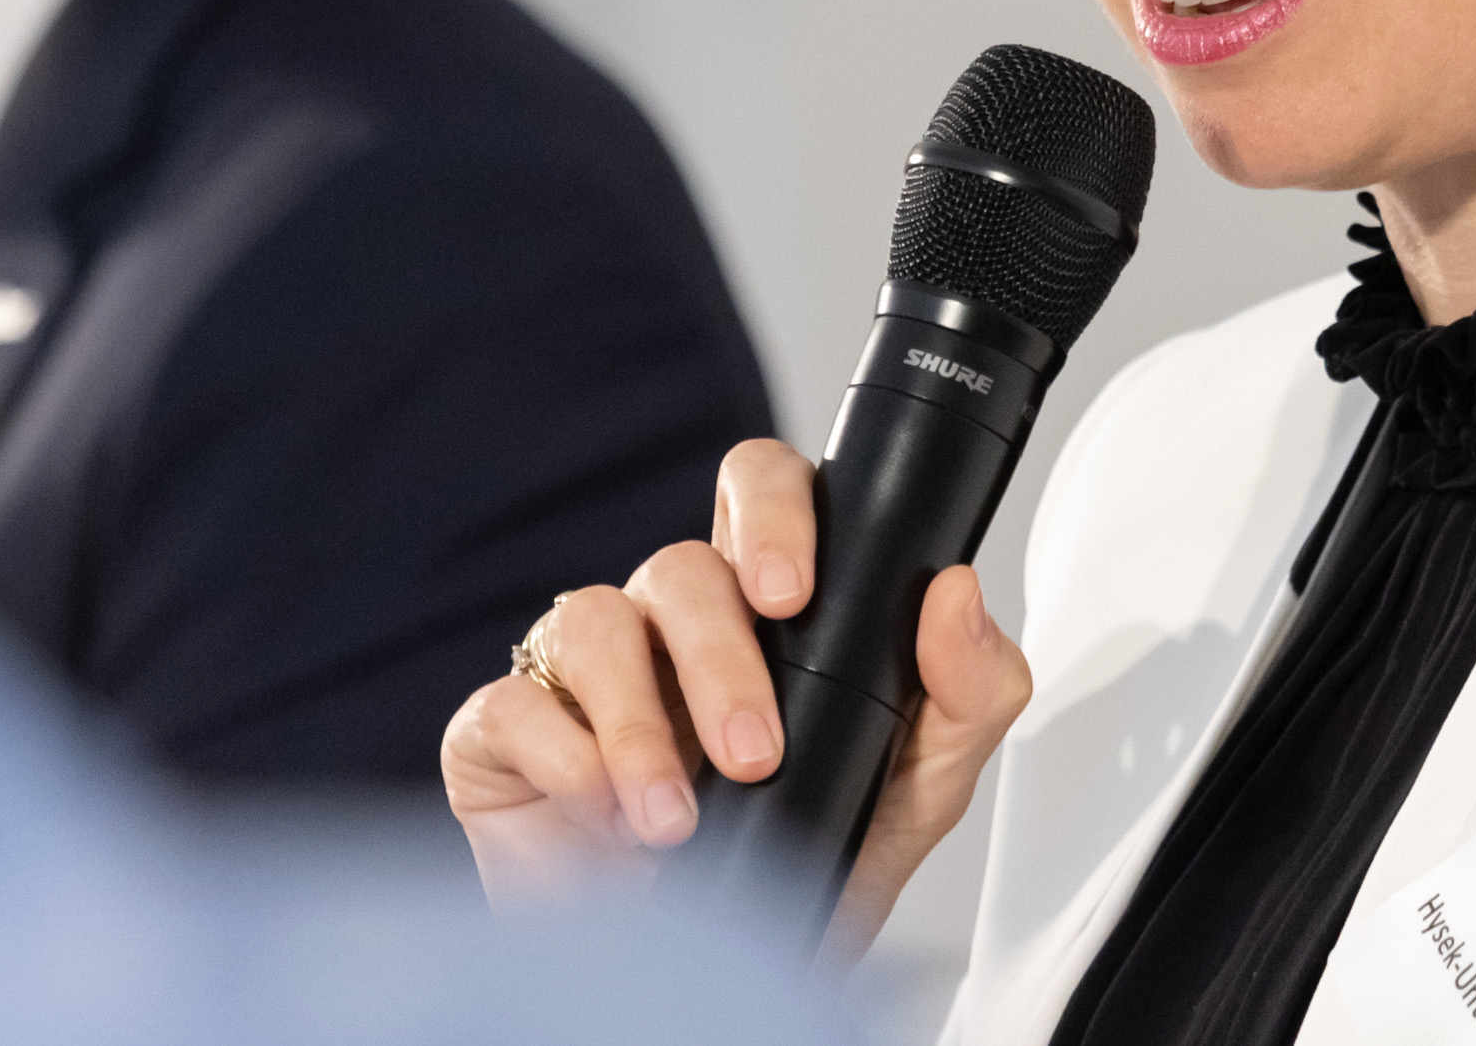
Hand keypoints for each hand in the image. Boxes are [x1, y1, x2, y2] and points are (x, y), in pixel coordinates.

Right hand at [441, 436, 1033, 958]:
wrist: (713, 983)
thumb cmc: (810, 861)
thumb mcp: (918, 791)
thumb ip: (967, 692)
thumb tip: (956, 595)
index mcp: (764, 604)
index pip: (761, 491)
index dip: (771, 512)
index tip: (793, 590)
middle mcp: (669, 619)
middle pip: (679, 565)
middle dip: (719, 658)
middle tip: (754, 751)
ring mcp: (582, 667)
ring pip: (595, 620)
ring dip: (642, 728)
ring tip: (676, 820)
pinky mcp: (508, 726)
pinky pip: (515, 704)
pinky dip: (568, 763)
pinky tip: (606, 823)